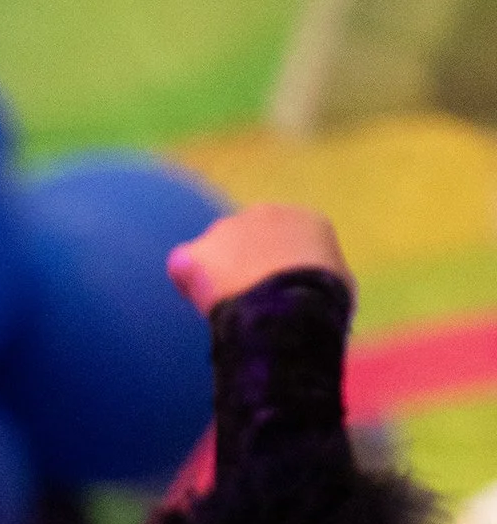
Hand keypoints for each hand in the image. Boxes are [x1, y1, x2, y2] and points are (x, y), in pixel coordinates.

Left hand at [167, 203, 349, 318]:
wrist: (289, 309)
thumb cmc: (323, 304)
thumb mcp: (341, 287)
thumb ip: (325, 275)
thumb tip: (322, 286)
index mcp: (305, 220)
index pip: (284, 239)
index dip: (276, 268)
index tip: (276, 293)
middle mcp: (265, 213)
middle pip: (245, 239)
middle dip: (243, 266)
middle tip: (247, 302)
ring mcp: (227, 228)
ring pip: (214, 252)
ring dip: (216, 276)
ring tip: (228, 309)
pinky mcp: (196, 251)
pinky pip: (183, 266)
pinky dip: (187, 285)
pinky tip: (202, 306)